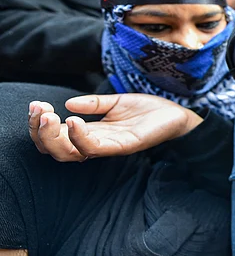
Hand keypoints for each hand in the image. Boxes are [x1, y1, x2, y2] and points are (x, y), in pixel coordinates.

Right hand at [28, 94, 202, 161]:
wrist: (177, 113)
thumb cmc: (148, 110)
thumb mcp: (116, 102)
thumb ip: (93, 103)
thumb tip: (67, 104)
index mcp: (92, 133)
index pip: (57, 138)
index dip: (41, 126)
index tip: (36, 106)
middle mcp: (97, 143)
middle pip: (57, 150)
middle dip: (40, 133)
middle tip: (39, 111)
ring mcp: (110, 147)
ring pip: (72, 153)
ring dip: (54, 136)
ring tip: (49, 116)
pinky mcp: (125, 146)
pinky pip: (97, 148)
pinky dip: (81, 137)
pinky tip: (73, 121)